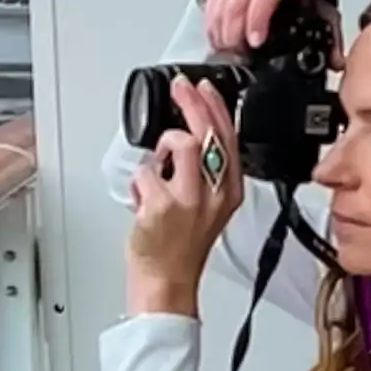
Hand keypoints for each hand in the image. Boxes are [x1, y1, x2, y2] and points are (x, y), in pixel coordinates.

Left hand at [124, 75, 241, 318]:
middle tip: (181, 88)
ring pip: (183, 144)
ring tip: (159, 161)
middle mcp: (214, 193)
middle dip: (193, 102)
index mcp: (229, 191)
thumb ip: (205, 174)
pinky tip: (143, 194)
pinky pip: (147, 171)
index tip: (204, 89)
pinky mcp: (162, 206)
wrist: (167, 281)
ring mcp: (188, 199)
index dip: (217, 107)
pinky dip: (140, 178)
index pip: (230, 137)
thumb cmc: (181, 247)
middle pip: (209, 133)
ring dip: (165, 144)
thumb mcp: (208, 207)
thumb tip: (189, 137)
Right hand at [204, 0, 334, 58]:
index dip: (259, 13)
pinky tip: (216, 34)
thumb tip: (334, 60)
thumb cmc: (308, 11)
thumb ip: (330, 42)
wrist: (296, 5)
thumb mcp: (323, 24)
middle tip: (234, 46)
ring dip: (220, 19)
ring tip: (224, 44)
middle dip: (235, 20)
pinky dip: (211, 15)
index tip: (255, 41)